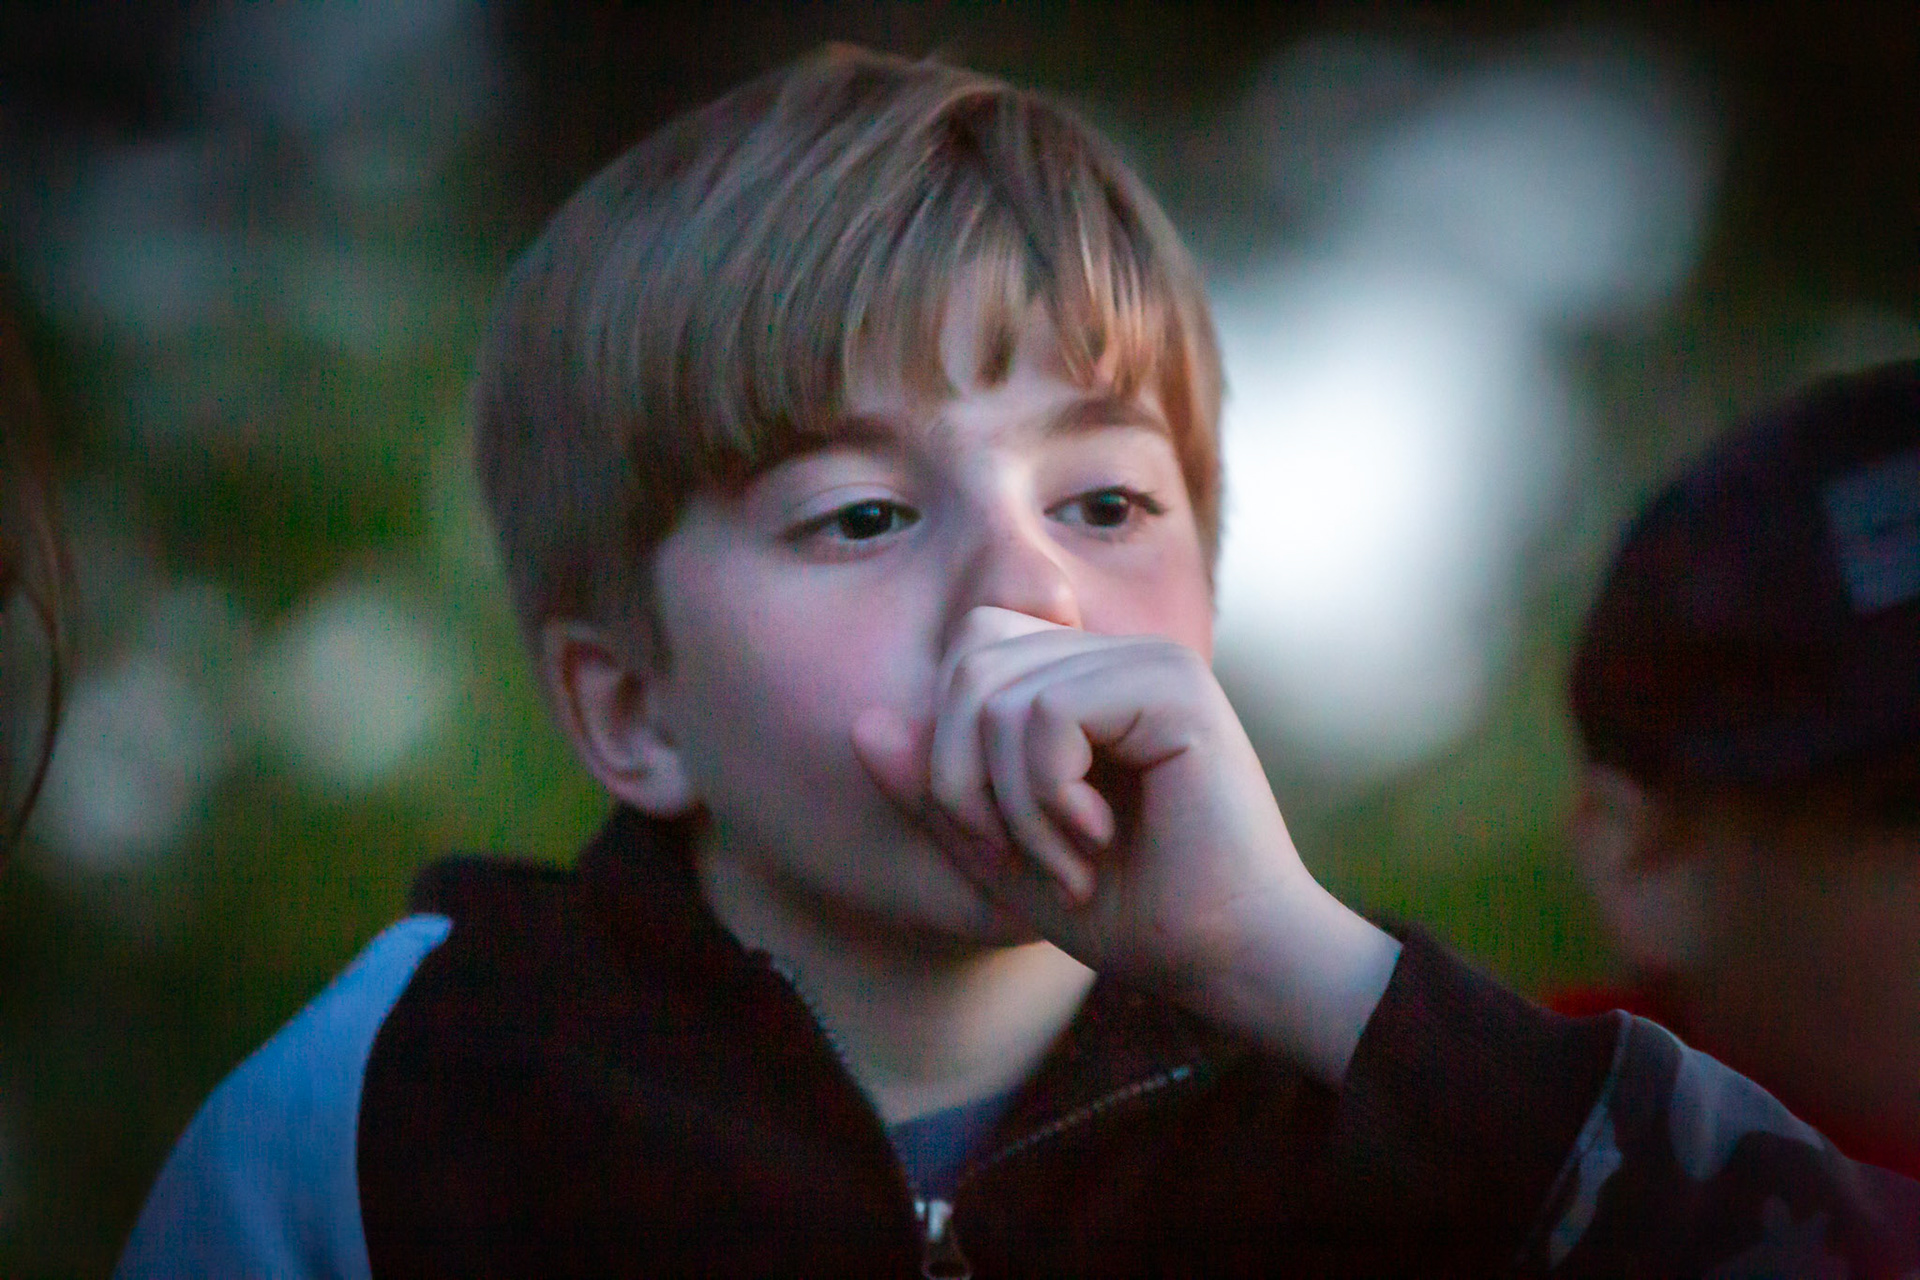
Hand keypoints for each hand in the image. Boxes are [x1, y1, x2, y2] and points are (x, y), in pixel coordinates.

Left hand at [853, 606, 1400, 1083]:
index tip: (994, 837)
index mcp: (1085, 677)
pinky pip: (1047, 712)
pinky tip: (1095, 839)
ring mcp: (1150, 661)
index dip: (950, 744)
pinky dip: (1044, 794)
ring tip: (1066, 860)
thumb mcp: (1002, 854)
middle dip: (962, 774)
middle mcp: (1118, 654)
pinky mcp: (1174, 687)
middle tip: (1016, 854)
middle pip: (970, 659)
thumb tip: (862, 724)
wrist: (1233, 959)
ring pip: (1000, 692)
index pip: (970, 650)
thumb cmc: (1131, 913)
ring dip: (1010, 802)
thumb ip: (936, 792)